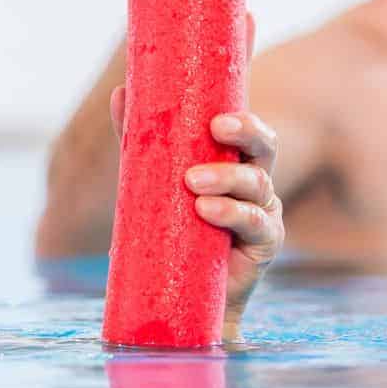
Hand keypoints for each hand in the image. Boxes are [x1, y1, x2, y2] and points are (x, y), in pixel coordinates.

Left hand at [109, 89, 282, 338]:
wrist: (182, 295)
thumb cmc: (170, 230)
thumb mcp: (152, 182)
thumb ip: (139, 140)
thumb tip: (121, 92)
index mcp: (234, 162)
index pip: (247, 131)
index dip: (242, 118)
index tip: (216, 115)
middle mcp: (254, 183)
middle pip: (265, 148)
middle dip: (246, 133)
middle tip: (217, 128)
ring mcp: (263, 213)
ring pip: (257, 184)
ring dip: (226, 178)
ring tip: (192, 181)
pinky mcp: (264, 245)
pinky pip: (255, 223)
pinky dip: (231, 213)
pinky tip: (207, 210)